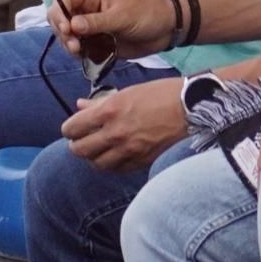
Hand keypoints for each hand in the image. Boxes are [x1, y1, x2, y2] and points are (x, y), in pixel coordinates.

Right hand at [47, 0, 178, 57]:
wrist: (165, 29)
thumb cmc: (147, 13)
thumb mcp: (122, 16)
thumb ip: (96, 22)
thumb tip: (72, 26)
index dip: (59, 14)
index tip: (68, 30)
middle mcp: (85, 6)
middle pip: (59, 18)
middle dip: (63, 32)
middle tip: (75, 46)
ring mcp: (88, 23)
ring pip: (66, 34)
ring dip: (69, 44)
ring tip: (80, 51)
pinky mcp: (94, 38)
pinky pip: (77, 46)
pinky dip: (78, 52)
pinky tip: (86, 55)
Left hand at [63, 79, 186, 170]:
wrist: (191, 106)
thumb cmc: (161, 93)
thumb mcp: (127, 92)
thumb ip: (100, 102)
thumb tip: (80, 106)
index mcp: (109, 110)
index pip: (73, 128)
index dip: (69, 129)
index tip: (73, 128)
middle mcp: (115, 132)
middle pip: (80, 150)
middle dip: (77, 145)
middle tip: (81, 140)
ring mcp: (128, 149)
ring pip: (96, 163)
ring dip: (93, 157)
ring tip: (98, 150)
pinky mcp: (141, 160)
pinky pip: (117, 169)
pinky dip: (112, 165)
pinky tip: (115, 157)